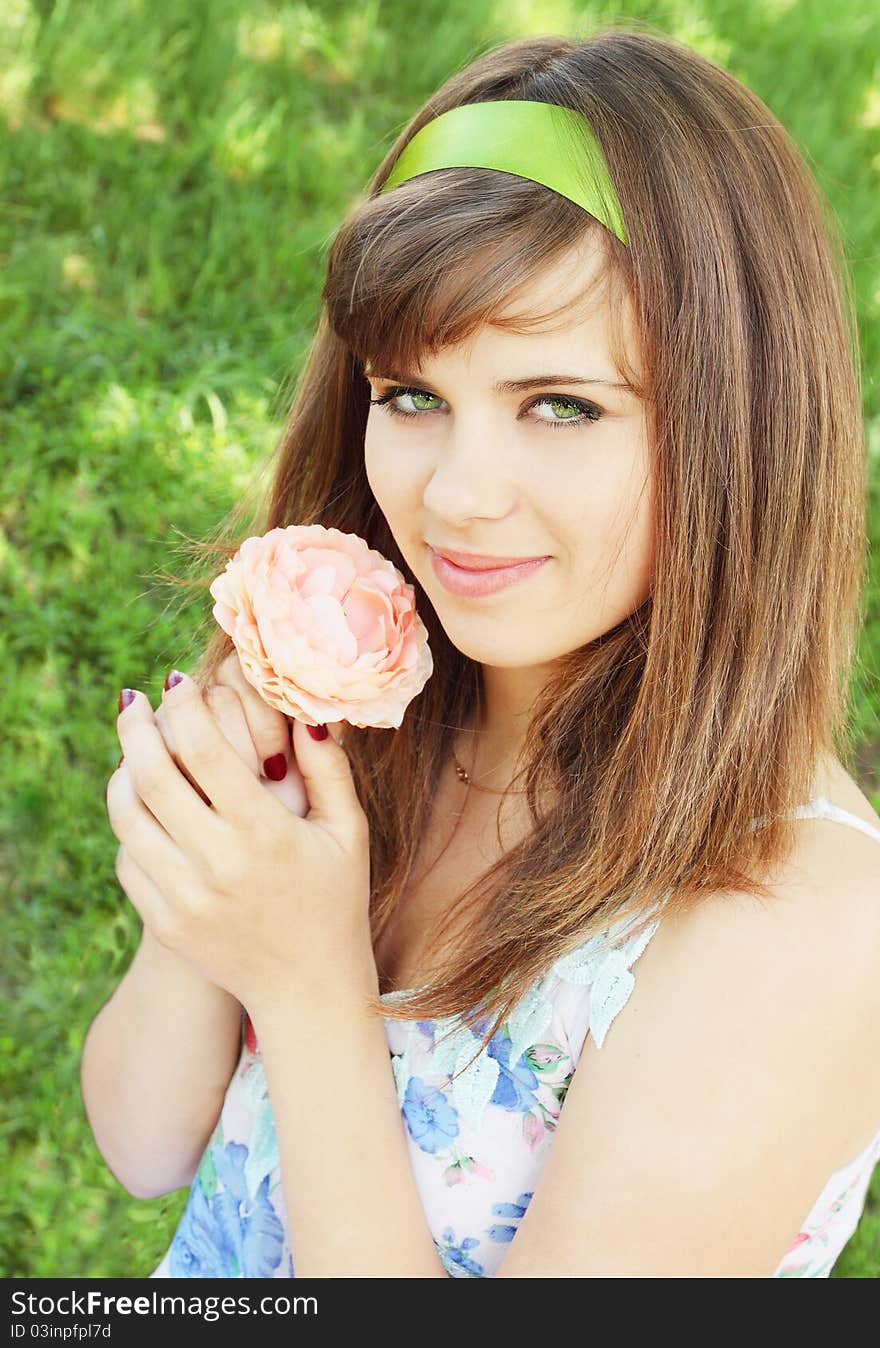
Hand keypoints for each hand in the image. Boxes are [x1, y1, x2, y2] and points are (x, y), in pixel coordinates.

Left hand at [107, 672, 373, 1014]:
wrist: (308, 989)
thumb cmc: (336, 900)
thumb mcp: (348, 833)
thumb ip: (329, 769)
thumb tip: (307, 713)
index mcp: (265, 834)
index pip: (205, 751)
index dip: (183, 707)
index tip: (177, 681)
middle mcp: (218, 864)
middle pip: (151, 776)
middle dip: (135, 728)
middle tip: (133, 700)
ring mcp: (185, 897)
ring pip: (128, 817)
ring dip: (121, 773)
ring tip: (132, 750)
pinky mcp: (166, 923)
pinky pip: (129, 859)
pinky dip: (130, 825)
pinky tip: (144, 806)